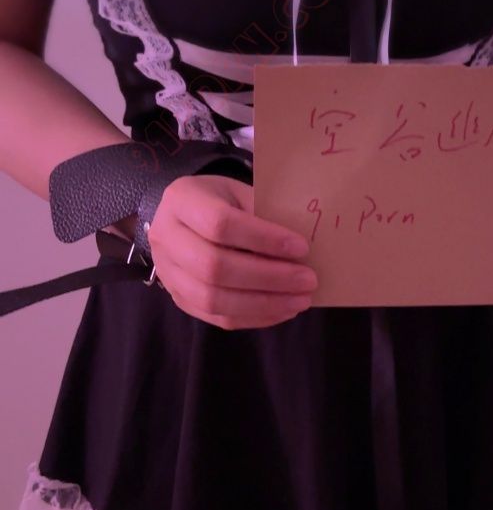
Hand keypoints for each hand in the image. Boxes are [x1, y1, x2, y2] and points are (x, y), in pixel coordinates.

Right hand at [146, 174, 317, 329]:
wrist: (183, 218)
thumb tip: (300, 250)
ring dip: (265, 303)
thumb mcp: (240, 192)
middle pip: (215, 267)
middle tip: (308, 280)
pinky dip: (256, 317)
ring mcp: (169, 274)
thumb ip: (264, 214)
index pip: (220, 224)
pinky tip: (283, 310)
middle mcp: (166, 238)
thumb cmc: (219, 201)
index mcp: (181, 200)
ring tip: (301, 300)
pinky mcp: (180, 300)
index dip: (263, 239)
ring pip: (214, 299)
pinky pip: (218, 317)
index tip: (301, 247)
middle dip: (269, 277)